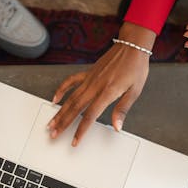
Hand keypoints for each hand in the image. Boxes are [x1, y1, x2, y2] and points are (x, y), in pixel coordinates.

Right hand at [48, 22, 155, 145]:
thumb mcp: (135, 91)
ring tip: (51, 122)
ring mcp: (89, 79)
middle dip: (63, 124)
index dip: (81, 130)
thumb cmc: (135, 67)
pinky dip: (62, 90)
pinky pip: (71, 82)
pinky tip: (56, 99)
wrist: (132, 46)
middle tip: (54, 134)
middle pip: (75, 109)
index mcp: (107, 93)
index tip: (75, 141)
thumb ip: (122, 110)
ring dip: (59, 112)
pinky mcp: (88, 73)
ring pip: (70, 98)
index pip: (89, 116)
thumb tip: (117, 126)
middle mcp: (95, 86)